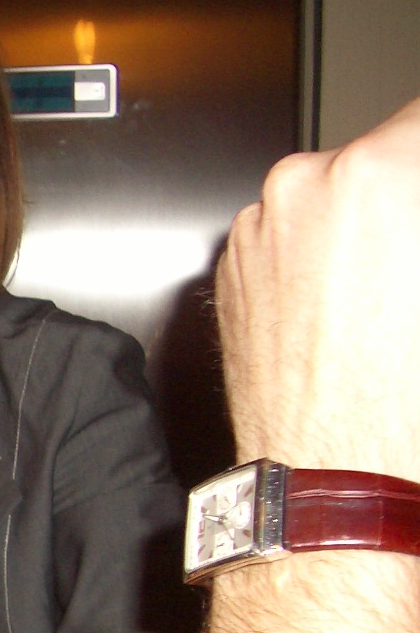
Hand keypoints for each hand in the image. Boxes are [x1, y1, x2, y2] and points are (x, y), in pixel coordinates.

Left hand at [217, 98, 419, 484]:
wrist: (334, 474)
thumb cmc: (401, 399)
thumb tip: (415, 198)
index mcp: (373, 174)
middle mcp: (299, 189)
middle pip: (378, 158)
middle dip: (405, 195)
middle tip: (411, 264)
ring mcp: (255, 230)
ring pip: (328, 201)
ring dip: (360, 226)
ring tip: (388, 298)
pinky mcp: (231, 271)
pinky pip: (286, 241)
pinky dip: (315, 259)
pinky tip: (344, 314)